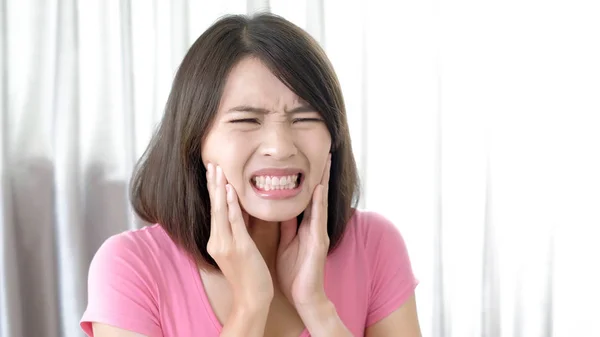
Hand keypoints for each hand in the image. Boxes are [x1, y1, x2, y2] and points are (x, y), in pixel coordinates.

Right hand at [206, 163, 273, 307]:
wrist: (252, 298)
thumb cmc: (249, 274)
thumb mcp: (242, 247)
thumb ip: (240, 228)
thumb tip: (242, 209)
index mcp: (217, 240)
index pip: (215, 210)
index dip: (213, 189)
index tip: (213, 170)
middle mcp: (217, 240)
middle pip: (213, 206)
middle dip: (212, 183)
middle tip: (211, 162)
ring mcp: (226, 245)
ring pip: (221, 211)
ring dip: (219, 188)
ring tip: (218, 170)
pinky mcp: (238, 248)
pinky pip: (234, 223)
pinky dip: (231, 206)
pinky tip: (229, 191)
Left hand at [276, 154, 331, 308]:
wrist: (304, 298)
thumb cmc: (295, 274)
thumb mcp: (287, 244)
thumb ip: (287, 227)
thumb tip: (281, 209)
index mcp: (305, 226)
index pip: (306, 198)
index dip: (307, 179)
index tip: (306, 160)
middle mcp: (315, 226)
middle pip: (317, 195)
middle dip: (321, 174)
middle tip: (325, 152)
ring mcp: (318, 232)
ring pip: (320, 201)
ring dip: (323, 181)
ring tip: (326, 162)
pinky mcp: (318, 242)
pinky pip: (317, 218)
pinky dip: (318, 202)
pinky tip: (318, 188)